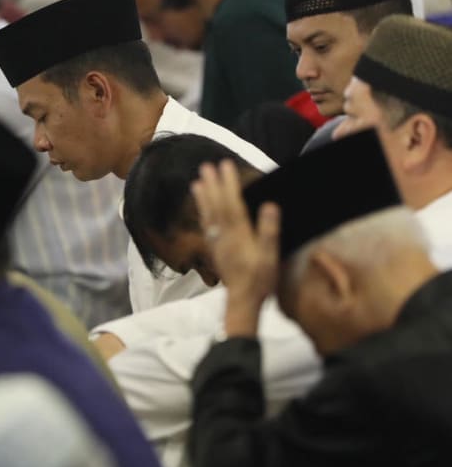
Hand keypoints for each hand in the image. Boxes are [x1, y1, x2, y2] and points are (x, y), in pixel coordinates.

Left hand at [191, 161, 280, 335]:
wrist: (242, 301)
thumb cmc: (260, 279)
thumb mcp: (270, 256)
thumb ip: (268, 231)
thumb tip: (269, 205)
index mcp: (239, 234)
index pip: (233, 202)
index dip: (228, 183)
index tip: (225, 165)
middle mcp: (225, 235)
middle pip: (217, 205)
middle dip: (212, 185)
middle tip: (206, 166)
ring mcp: (218, 243)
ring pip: (208, 215)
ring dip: (203, 197)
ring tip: (196, 182)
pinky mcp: (215, 250)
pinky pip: (206, 227)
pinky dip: (203, 214)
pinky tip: (201, 208)